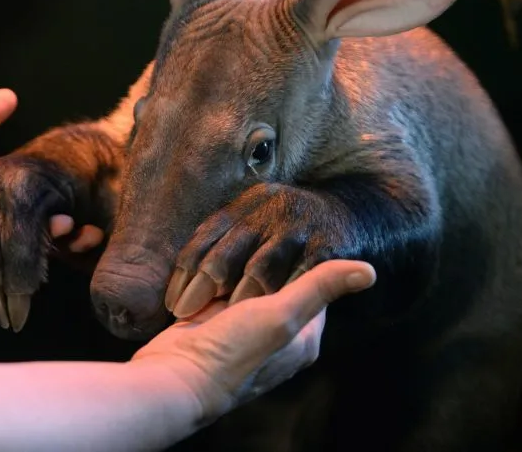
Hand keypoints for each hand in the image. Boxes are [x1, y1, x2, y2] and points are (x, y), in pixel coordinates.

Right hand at [0, 154, 105, 332]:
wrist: (69, 152)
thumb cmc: (89, 184)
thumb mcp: (96, 204)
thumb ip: (79, 231)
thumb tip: (69, 236)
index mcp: (27, 179)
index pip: (17, 239)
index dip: (20, 278)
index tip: (23, 313)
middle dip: (1, 288)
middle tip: (11, 322)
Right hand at [133, 259, 375, 423]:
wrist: (176, 377)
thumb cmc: (233, 351)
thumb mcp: (281, 315)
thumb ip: (320, 287)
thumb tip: (370, 270)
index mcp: (304, 337)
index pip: (314, 283)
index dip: (300, 259)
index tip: (286, 237)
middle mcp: (277, 334)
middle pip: (278, 280)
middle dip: (262, 262)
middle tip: (252, 241)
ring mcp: (242, 328)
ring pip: (246, 281)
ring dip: (234, 269)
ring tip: (226, 254)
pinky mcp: (213, 321)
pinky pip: (220, 289)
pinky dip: (213, 277)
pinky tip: (208, 264)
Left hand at [165, 183, 352, 318]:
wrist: (350, 210)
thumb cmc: (287, 226)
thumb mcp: (256, 219)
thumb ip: (225, 241)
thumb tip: (183, 276)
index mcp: (245, 203)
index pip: (205, 236)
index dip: (186, 269)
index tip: (172, 302)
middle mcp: (268, 208)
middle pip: (228, 249)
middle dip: (203, 284)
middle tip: (185, 312)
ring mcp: (297, 225)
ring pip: (261, 265)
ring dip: (240, 295)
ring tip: (223, 319)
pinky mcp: (327, 244)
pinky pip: (300, 274)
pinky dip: (283, 295)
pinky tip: (267, 316)